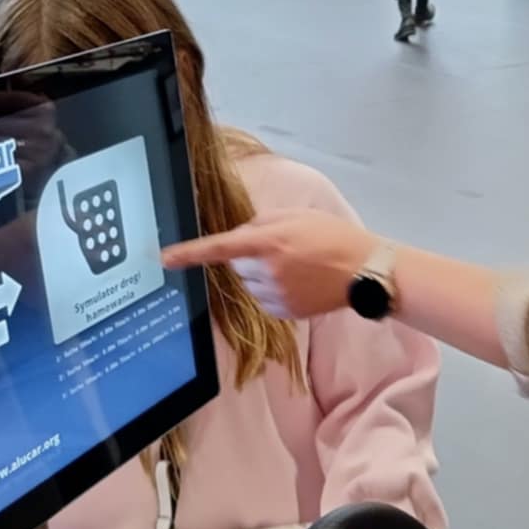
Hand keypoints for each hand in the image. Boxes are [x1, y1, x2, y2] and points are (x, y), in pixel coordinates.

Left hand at [163, 210, 376, 320]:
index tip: (164, 258)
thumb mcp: (295, 215)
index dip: (189, 254)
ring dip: (261, 275)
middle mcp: (266, 272)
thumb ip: (261, 223)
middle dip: (249, 257)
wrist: (363, 270)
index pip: (219, 248)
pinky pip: (264, 300)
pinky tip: (298, 282)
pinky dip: (273, 291)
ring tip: (295, 266)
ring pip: (249, 284)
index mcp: (267, 243)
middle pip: (236, 265)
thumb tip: (240, 236)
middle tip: (281, 248)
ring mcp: (275, 295)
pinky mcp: (284, 312)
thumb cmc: (332, 236)